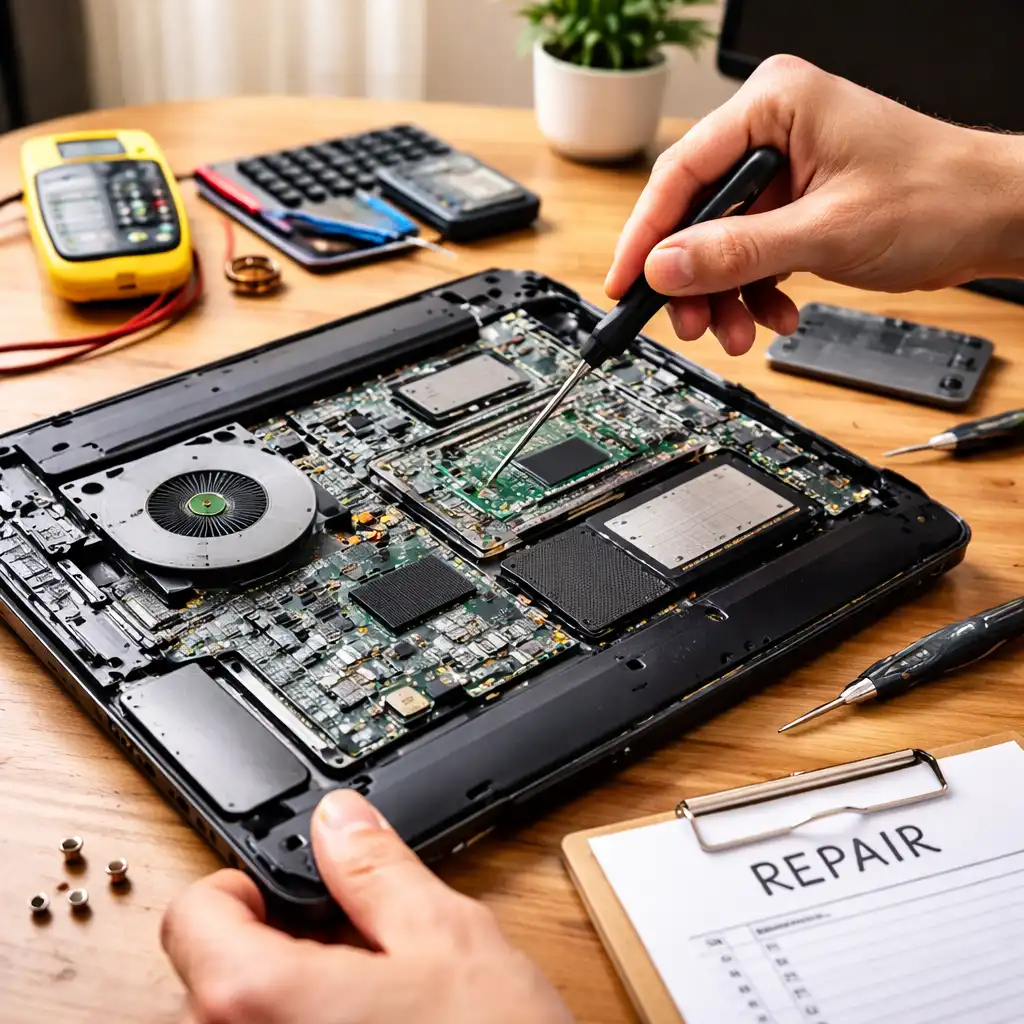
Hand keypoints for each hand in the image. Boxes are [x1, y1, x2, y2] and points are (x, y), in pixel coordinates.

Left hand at [161, 790, 572, 1023]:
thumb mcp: (445, 936)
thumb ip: (375, 868)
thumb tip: (339, 821)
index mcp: (257, 999)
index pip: (190, 915)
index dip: (240, 887)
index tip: (283, 890)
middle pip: (213, 975)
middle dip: (279, 949)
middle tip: (354, 951)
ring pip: (241, 1022)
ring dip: (293, 1000)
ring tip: (373, 1006)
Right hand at [606, 55, 1023, 355]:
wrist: (993, 217)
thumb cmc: (935, 195)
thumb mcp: (825, 231)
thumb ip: (736, 252)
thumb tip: (664, 268)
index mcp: (773, 105)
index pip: (682, 172)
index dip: (646, 235)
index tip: (624, 283)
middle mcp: (771, 131)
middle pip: (695, 213)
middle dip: (693, 279)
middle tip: (692, 323)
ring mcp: (782, 170)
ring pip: (719, 242)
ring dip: (724, 295)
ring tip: (740, 332)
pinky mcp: (793, 204)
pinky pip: (748, 253)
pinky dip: (754, 290)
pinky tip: (774, 314)